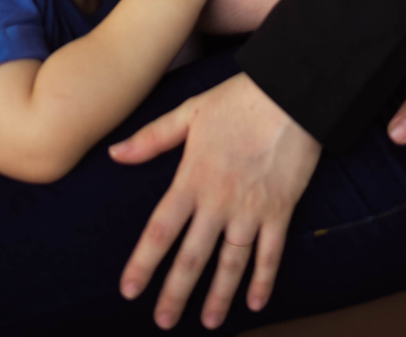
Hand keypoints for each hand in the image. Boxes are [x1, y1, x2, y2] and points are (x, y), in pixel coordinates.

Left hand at [110, 73, 320, 328]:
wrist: (291, 92)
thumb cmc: (238, 99)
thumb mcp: (190, 111)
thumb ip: (152, 138)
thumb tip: (115, 154)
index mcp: (193, 178)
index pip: (160, 230)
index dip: (143, 263)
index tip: (129, 290)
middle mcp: (219, 201)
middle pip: (192, 256)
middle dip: (176, 292)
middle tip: (163, 322)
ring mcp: (251, 209)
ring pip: (231, 263)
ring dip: (218, 296)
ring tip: (209, 322)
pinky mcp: (280, 210)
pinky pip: (271, 253)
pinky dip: (264, 280)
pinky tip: (256, 302)